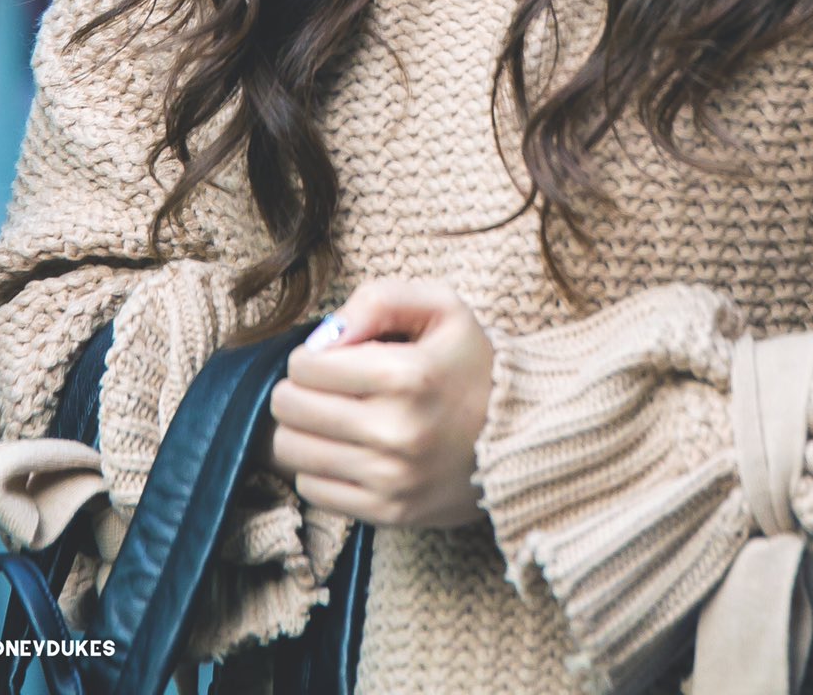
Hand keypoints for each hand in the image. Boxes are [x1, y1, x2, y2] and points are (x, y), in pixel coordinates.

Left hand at [260, 278, 494, 527]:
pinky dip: (318, 467)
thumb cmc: (471, 363)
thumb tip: (324, 337)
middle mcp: (396, 431)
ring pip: (293, 453)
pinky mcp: (389, 512)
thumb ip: (380, 300)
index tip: (329, 358)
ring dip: (301, 430)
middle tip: (321, 386)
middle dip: (297, 391)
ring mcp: (391, 478)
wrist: (521, 435)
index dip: (308, 356)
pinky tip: (346, 450)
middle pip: (291, 410)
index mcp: (407, 375)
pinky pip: (313, 491)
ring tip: (330, 417)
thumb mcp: (441, 307)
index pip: (306, 367)